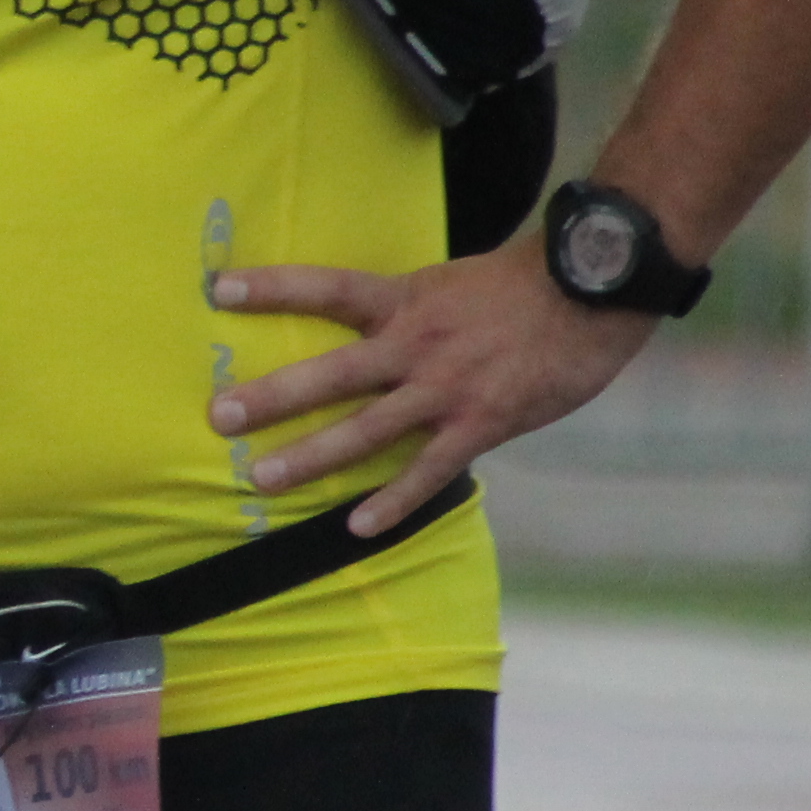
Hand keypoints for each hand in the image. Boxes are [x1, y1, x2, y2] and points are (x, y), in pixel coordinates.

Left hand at [208, 244, 656, 535]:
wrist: (592, 295)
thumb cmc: (516, 289)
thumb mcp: (445, 284)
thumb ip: (399, 312)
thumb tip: (358, 329)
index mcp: (403, 301)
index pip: (327, 288)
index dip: (274, 287)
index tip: (219, 289)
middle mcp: (415, 344)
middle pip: (331, 372)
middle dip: (273, 396)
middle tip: (221, 417)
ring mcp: (446, 389)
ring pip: (367, 429)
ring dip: (312, 456)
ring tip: (263, 478)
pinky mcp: (480, 425)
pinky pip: (426, 471)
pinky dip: (391, 501)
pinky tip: (355, 526)